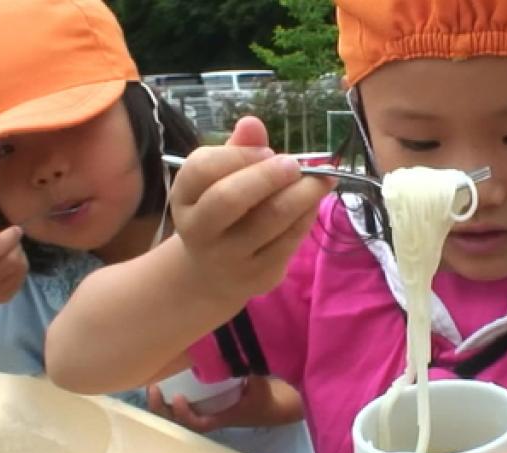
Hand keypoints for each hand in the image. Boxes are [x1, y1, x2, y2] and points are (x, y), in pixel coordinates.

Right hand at [0, 225, 28, 303]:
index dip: (7, 238)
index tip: (15, 229)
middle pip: (10, 262)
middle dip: (15, 245)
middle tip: (12, 238)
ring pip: (19, 269)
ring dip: (19, 254)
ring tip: (9, 249)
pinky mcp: (3, 298)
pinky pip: (21, 277)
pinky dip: (20, 265)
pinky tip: (10, 262)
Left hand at [148, 375, 304, 433]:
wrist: (269, 406)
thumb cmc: (262, 399)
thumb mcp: (260, 387)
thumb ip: (249, 372)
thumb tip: (238, 355)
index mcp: (219, 418)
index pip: (197, 423)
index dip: (184, 414)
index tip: (179, 398)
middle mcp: (206, 417)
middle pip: (176, 421)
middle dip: (161, 408)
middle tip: (154, 389)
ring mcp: (201, 410)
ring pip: (173, 413)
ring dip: (159, 401)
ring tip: (151, 383)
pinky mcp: (198, 402)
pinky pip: (177, 402)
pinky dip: (166, 394)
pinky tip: (159, 378)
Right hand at [169, 116, 334, 301]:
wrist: (213, 275)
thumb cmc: (220, 213)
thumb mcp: (219, 181)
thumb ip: (237, 151)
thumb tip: (253, 123)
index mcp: (184, 197)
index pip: (202, 168)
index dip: (240, 155)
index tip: (268, 150)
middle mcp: (199, 230)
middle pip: (230, 198)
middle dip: (268, 176)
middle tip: (295, 165)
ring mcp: (228, 257)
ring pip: (269, 220)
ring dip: (302, 194)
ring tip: (322, 179)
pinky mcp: (258, 275)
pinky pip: (290, 240)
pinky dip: (307, 215)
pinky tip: (314, 202)